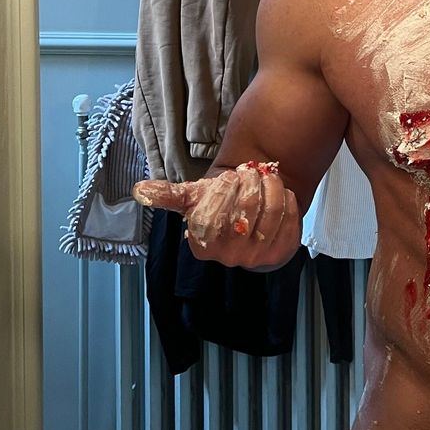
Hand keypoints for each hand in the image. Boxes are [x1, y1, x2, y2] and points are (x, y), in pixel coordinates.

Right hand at [133, 160, 301, 268]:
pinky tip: (278, 194)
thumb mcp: (193, 199)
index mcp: (202, 245)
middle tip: (249, 172)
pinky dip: (287, 198)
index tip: (228, 176)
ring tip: (265, 177)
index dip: (224, 188)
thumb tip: (139, 191)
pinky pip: (290, 219)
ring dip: (271, 186)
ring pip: (271, 211)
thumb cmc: (219, 206)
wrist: (250, 219)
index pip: (213, 214)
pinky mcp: (281, 252)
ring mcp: (257, 258)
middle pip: (246, 209)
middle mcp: (229, 257)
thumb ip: (168, 195)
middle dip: (250, 182)